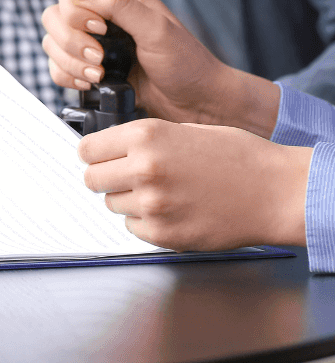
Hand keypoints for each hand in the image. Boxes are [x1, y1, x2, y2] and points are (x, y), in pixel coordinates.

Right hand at [41, 0, 278, 135]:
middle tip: (99, 59)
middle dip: (70, 42)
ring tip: (100, 76)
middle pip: (53, 17)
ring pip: (52, 44)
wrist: (196, 103)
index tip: (100, 30)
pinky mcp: (87, 67)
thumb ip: (117, 5)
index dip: (76, 13)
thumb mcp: (155, 28)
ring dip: (70, 62)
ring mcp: (92, 42)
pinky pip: (56, 68)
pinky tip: (92, 84)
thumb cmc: (185, 63)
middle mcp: (101, 14)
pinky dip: (68, 77)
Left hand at [80, 119, 308, 250]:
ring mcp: (152, 204)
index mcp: (145, 136)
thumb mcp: (184, 129)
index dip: (94, 155)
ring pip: (111, 204)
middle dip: (106, 178)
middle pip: (92, 179)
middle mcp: (143, 168)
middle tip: (128, 178)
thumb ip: (144, 140)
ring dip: (127, 200)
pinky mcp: (163, 233)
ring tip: (161, 193)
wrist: (276, 191)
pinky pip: (133, 227)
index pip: (86, 150)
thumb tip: (109, 150)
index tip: (100, 159)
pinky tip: (172, 210)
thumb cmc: (237, 156)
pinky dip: (145, 221)